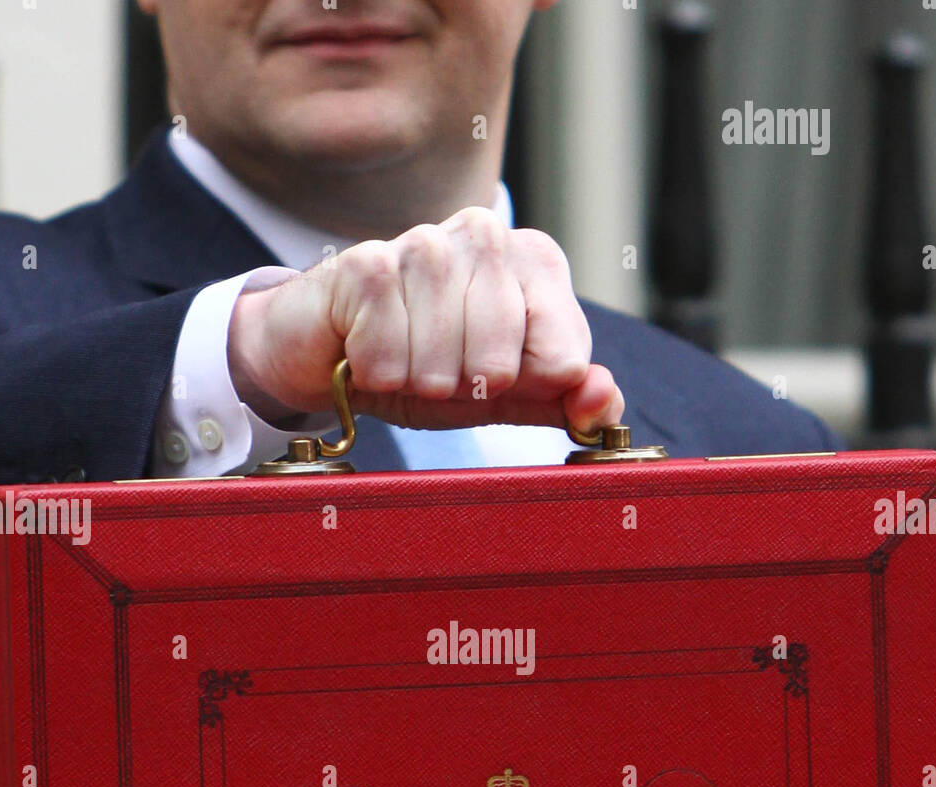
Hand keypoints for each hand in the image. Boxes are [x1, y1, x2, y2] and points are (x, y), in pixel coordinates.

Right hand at [226, 206, 623, 436]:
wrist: (330, 347)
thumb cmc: (425, 364)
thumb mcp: (506, 395)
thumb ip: (565, 401)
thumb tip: (605, 397)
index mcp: (536, 262)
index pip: (563, 360)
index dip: (521, 389)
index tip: (489, 375)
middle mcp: (488, 235)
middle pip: (503, 367)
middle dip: (464, 389)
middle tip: (437, 367)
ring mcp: (426, 241)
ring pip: (443, 365)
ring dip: (416, 382)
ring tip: (401, 358)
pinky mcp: (367, 262)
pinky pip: (388, 357)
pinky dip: (375, 373)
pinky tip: (364, 346)